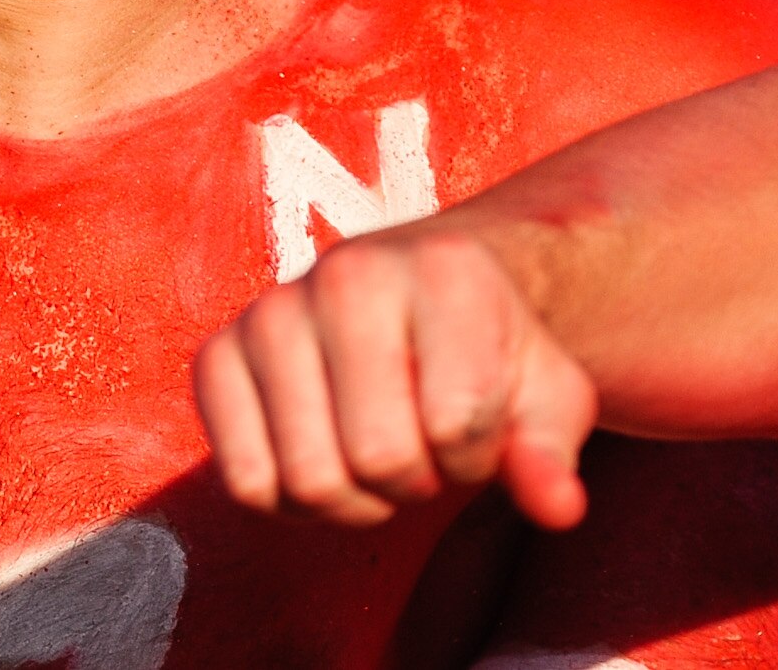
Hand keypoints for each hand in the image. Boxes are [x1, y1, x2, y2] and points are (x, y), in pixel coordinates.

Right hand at [190, 219, 594, 529]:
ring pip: (309, 480)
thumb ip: (551, 452)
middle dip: (416, 481)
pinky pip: (244, 481)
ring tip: (376, 448)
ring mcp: (272, 310)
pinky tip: (322, 454)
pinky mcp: (217, 354)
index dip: (477, 457)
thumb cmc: (488, 352)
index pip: (456, 424)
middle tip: (424, 444)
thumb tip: (560, 508)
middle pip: (378, 460)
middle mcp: (347, 273)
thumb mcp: (546, 394)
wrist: (417, 293)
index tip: (476, 424)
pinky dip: (290, 502)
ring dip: (355, 499)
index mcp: (444, 270)